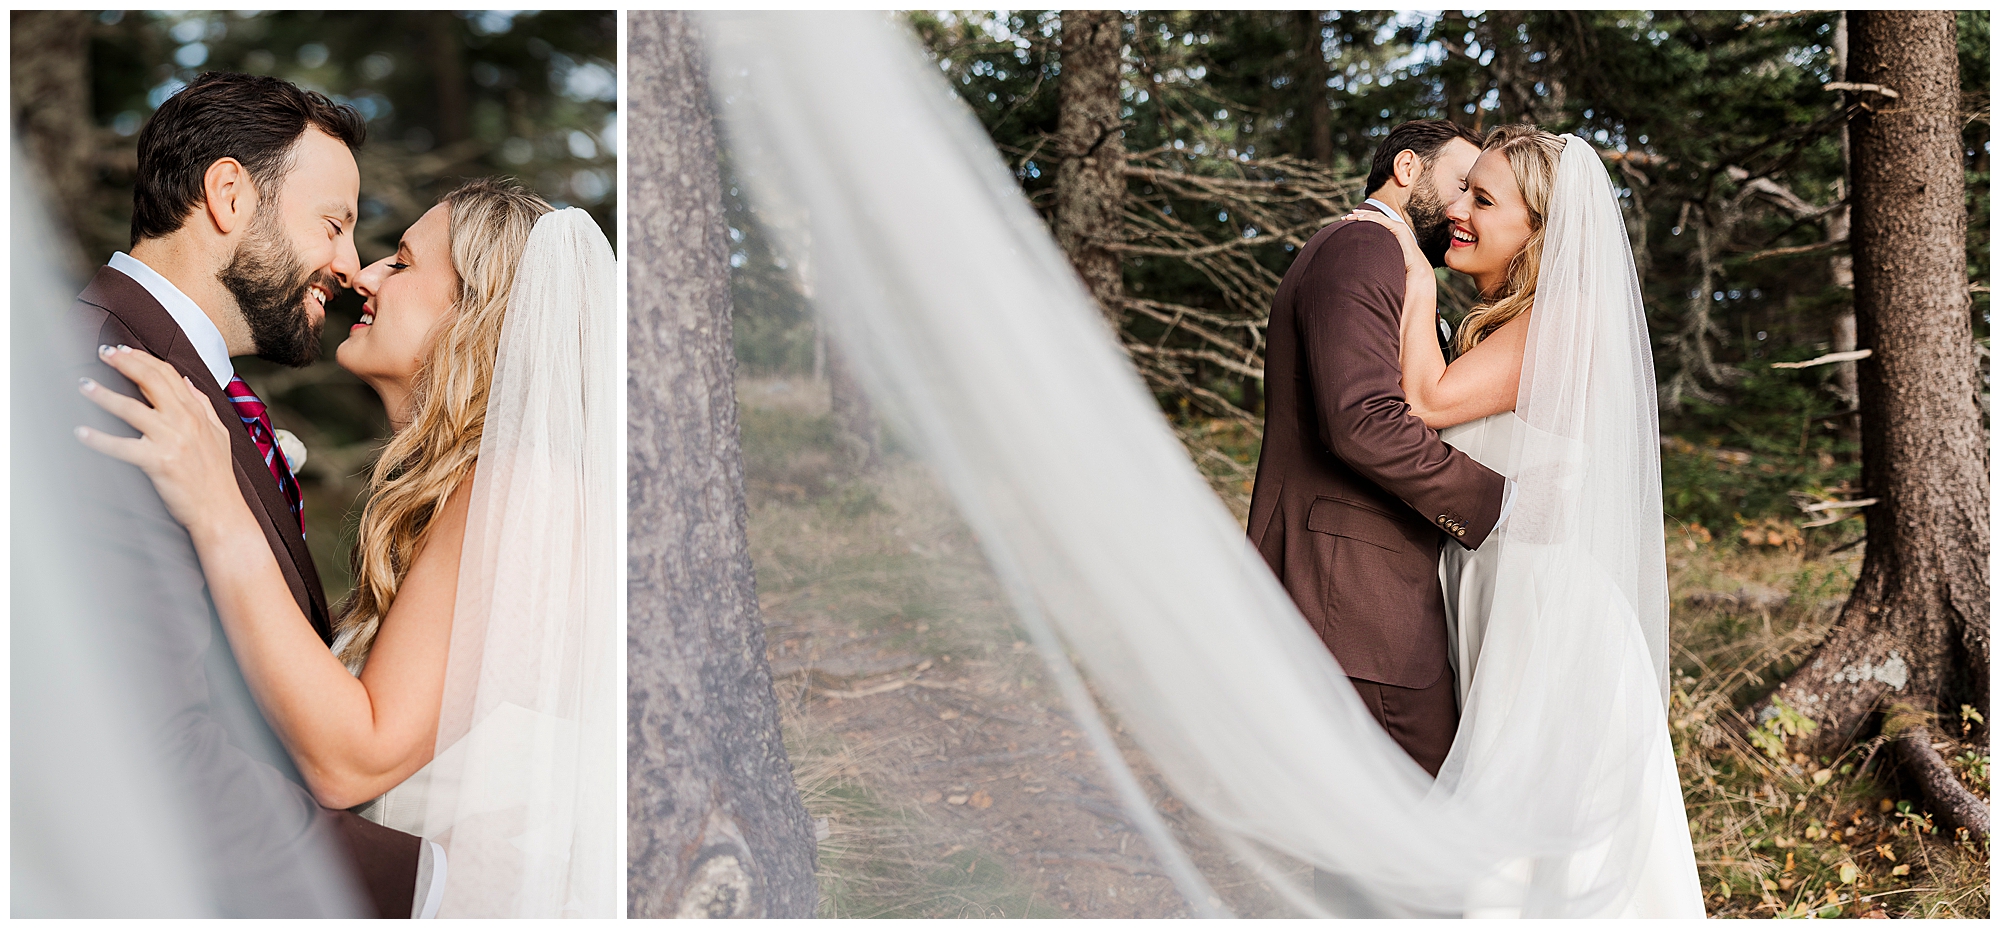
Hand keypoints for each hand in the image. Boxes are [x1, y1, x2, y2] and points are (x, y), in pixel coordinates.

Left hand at [76, 345, 243, 534]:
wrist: (220, 510)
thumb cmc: (217, 476)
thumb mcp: (219, 434)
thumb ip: (203, 405)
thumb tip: (187, 382)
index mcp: (196, 413)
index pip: (168, 374)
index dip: (142, 358)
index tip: (122, 350)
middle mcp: (185, 422)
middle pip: (151, 381)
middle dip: (124, 363)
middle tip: (103, 353)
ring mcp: (172, 440)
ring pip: (131, 409)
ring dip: (103, 395)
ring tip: (84, 385)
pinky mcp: (158, 462)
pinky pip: (122, 447)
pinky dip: (99, 440)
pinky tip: (82, 432)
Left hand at [1342, 209, 1429, 280]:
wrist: (1414, 270)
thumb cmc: (1400, 268)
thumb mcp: (1383, 259)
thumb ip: (1374, 256)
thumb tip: (1359, 263)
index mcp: (1391, 232)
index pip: (1373, 222)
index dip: (1360, 220)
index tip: (1347, 222)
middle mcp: (1394, 227)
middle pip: (1373, 217)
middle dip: (1358, 216)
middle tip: (1344, 218)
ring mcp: (1397, 226)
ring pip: (1376, 217)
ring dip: (1362, 215)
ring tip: (1349, 217)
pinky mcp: (1399, 228)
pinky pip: (1381, 221)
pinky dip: (1369, 218)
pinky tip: (1359, 219)